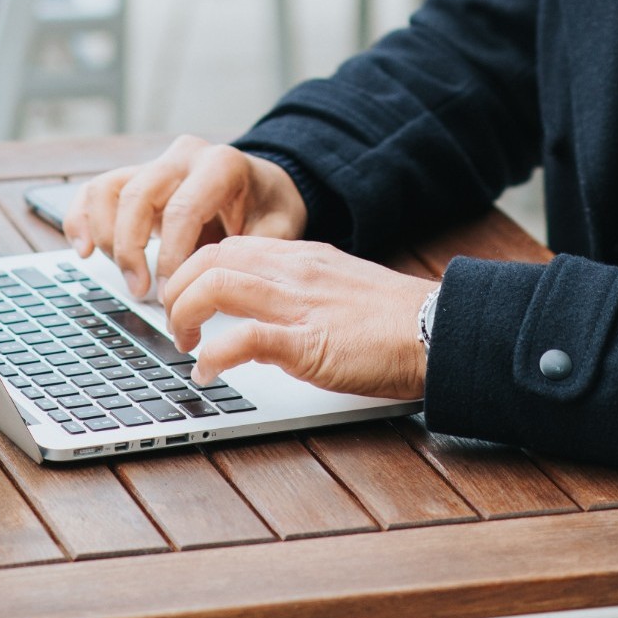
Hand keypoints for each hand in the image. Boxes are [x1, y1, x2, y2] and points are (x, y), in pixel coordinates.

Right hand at [63, 135, 308, 298]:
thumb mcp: (281, 227)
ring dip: (106, 238)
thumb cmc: (270, 208)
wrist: (263, 186)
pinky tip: (83, 251)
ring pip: (108, 189)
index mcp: (221, 165)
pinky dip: (81, 219)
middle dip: (131, 250)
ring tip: (125, 276)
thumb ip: (258, 249)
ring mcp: (156, 163)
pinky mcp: (136, 176)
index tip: (170, 292)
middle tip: (140, 291)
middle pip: (137, 196)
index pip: (183, 209)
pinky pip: (96, 190)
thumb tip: (225, 280)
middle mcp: (184, 157)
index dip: (171, 256)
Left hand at [162, 236, 435, 399]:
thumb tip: (262, 315)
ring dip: (185, 316)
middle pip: (209, 259)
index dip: (193, 270)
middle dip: (177, 290)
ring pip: (215, 286)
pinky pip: (243, 337)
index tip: (186, 298)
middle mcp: (294, 272)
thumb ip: (299, 293)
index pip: (228, 245)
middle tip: (177, 324)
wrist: (440, 332)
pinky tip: (208, 372)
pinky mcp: (308, 343)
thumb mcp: (339, 289)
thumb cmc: (398, 321)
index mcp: (301, 257)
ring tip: (186, 345)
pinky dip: (214, 355)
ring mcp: (299, 305)